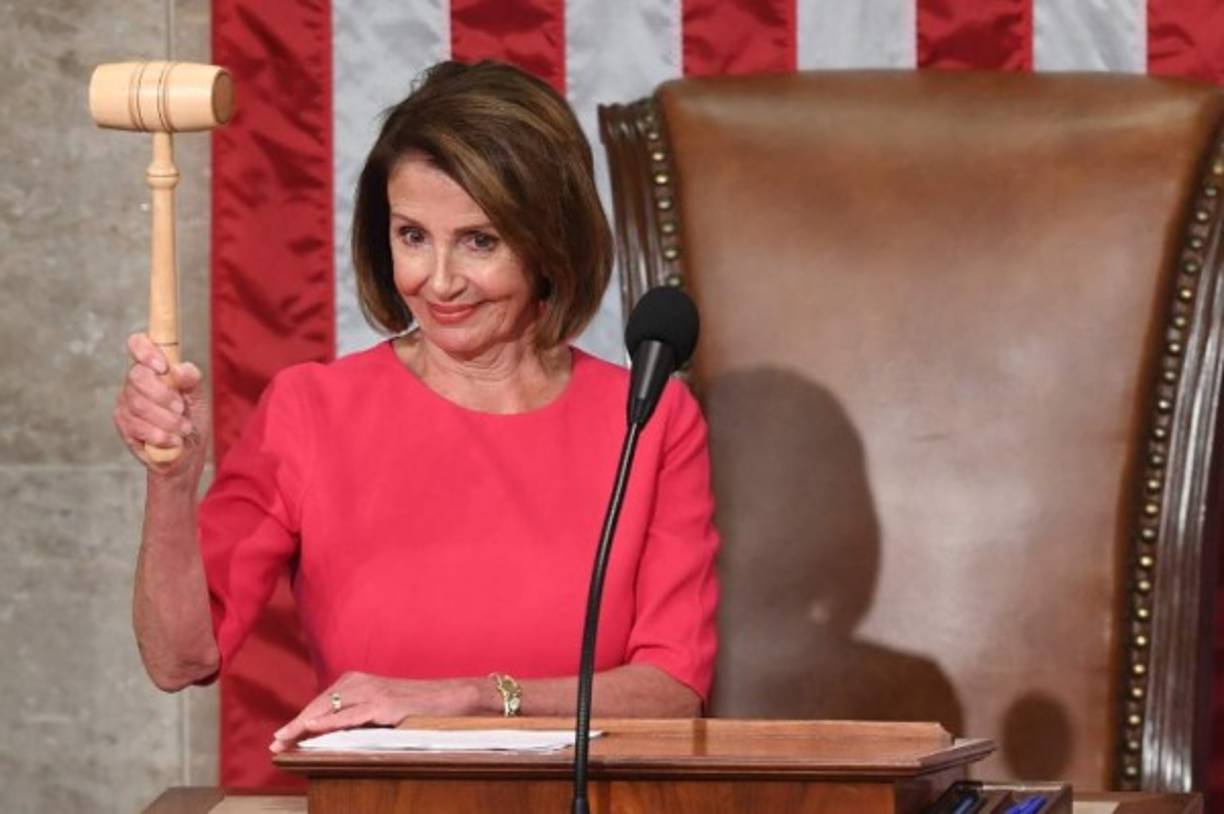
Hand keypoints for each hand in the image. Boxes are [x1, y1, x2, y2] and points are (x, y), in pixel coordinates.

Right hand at [113, 332, 208, 476]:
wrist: (186, 453)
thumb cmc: (191, 420)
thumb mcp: (199, 398)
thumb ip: (191, 380)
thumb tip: (179, 368)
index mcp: (154, 368)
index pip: (137, 344)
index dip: (145, 351)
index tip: (162, 367)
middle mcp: (136, 381)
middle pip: (137, 376)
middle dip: (163, 395)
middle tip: (181, 408)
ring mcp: (126, 402)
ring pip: (138, 404)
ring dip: (166, 419)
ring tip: (183, 429)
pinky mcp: (123, 424)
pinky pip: (136, 426)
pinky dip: (159, 435)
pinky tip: (172, 440)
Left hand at [269, 672, 490, 752]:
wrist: (454, 696)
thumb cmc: (420, 706)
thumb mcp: (385, 709)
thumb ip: (361, 716)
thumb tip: (337, 735)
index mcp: (360, 682)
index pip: (323, 701)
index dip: (301, 718)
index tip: (282, 735)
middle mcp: (363, 683)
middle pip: (321, 703)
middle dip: (296, 723)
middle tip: (276, 742)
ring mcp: (375, 692)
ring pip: (331, 708)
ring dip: (305, 724)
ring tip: (285, 738)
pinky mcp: (386, 705)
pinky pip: (352, 715)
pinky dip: (330, 722)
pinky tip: (313, 729)